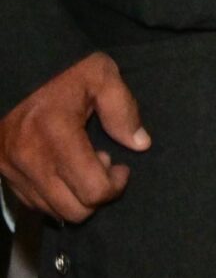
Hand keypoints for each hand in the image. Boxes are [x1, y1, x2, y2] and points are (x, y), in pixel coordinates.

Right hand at [0, 52, 148, 222]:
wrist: (16, 65)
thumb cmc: (62, 70)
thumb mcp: (101, 75)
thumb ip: (123, 110)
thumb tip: (140, 144)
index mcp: (57, 136)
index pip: (92, 191)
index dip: (115, 185)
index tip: (122, 166)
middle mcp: (30, 160)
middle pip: (73, 211)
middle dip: (97, 196)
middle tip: (104, 166)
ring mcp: (12, 169)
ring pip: (51, 211)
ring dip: (74, 197)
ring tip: (83, 165)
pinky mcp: (2, 171)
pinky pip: (32, 202)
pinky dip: (53, 196)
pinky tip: (63, 169)